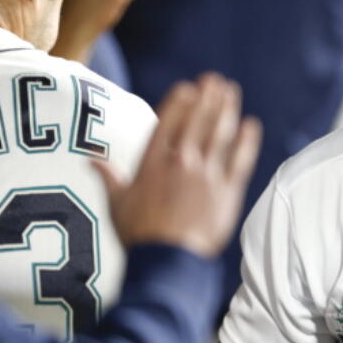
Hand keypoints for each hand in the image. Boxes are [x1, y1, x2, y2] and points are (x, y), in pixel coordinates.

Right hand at [93, 73, 260, 256]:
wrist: (168, 262)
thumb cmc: (139, 236)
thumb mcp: (117, 205)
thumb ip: (109, 178)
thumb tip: (91, 160)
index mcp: (153, 163)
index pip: (168, 122)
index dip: (180, 102)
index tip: (189, 87)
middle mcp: (181, 163)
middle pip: (197, 121)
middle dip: (207, 98)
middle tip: (215, 80)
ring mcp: (206, 176)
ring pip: (219, 134)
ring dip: (226, 109)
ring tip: (230, 92)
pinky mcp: (228, 192)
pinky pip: (240, 160)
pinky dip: (247, 141)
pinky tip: (251, 124)